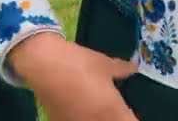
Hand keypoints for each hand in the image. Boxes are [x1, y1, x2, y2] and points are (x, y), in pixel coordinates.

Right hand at [8, 34, 137, 120]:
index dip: (131, 118)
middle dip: (118, 119)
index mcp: (114, 111)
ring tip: (98, 109)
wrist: (43, 63)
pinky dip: (83, 118)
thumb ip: (122, 69)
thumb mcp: (103, 63)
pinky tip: (80, 110)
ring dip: (100, 119)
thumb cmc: (78, 62)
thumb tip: (134, 68)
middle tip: (115, 110)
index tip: (129, 112)